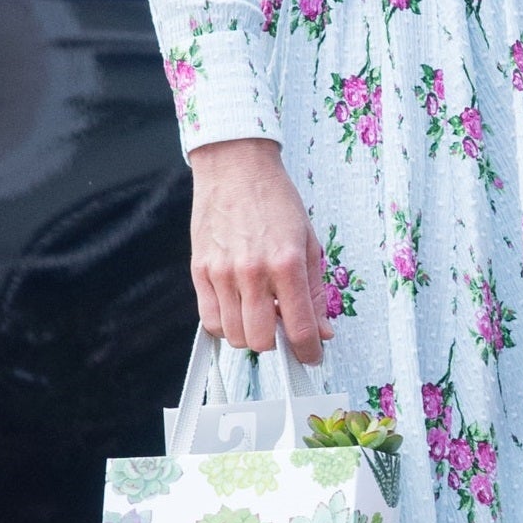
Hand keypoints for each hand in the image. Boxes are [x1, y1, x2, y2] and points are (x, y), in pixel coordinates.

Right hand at [189, 138, 330, 362]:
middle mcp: (253, 271)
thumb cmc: (274, 199)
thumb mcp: (308, 242)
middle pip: (260, 341)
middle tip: (282, 327)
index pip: (298, 328)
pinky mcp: (199, 270)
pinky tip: (237, 308)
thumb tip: (322, 330)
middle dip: (276, 343)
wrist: (236, 167)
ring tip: (259, 313)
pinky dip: (224, 324)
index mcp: (286, 263)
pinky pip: (209, 320)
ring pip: (233, 335)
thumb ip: (315, 291)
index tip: (311, 355)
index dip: (308, 351)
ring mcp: (222, 272)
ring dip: (249, 334)